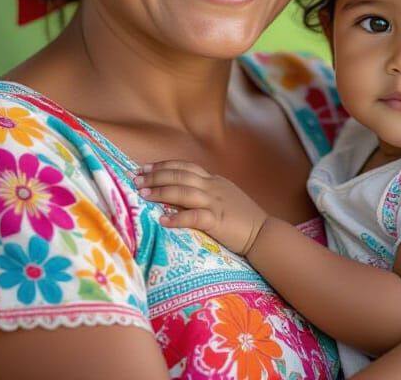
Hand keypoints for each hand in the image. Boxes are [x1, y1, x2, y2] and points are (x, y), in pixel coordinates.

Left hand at [136, 160, 268, 254]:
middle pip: (179, 176)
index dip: (163, 166)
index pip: (184, 167)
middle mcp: (213, 187)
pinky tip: (162, 220)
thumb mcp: (223, 197)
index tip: (144, 168)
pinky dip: (177, 218)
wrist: (263, 233)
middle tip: (136, 179)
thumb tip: (177, 193)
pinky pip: (194, 217)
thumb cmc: (242, 218)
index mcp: (214, 180)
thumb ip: (204, 192)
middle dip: (155, 176)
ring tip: (142, 195)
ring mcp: (215, 203)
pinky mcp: (218, 221)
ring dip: (161, 192)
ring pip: (183, 192)